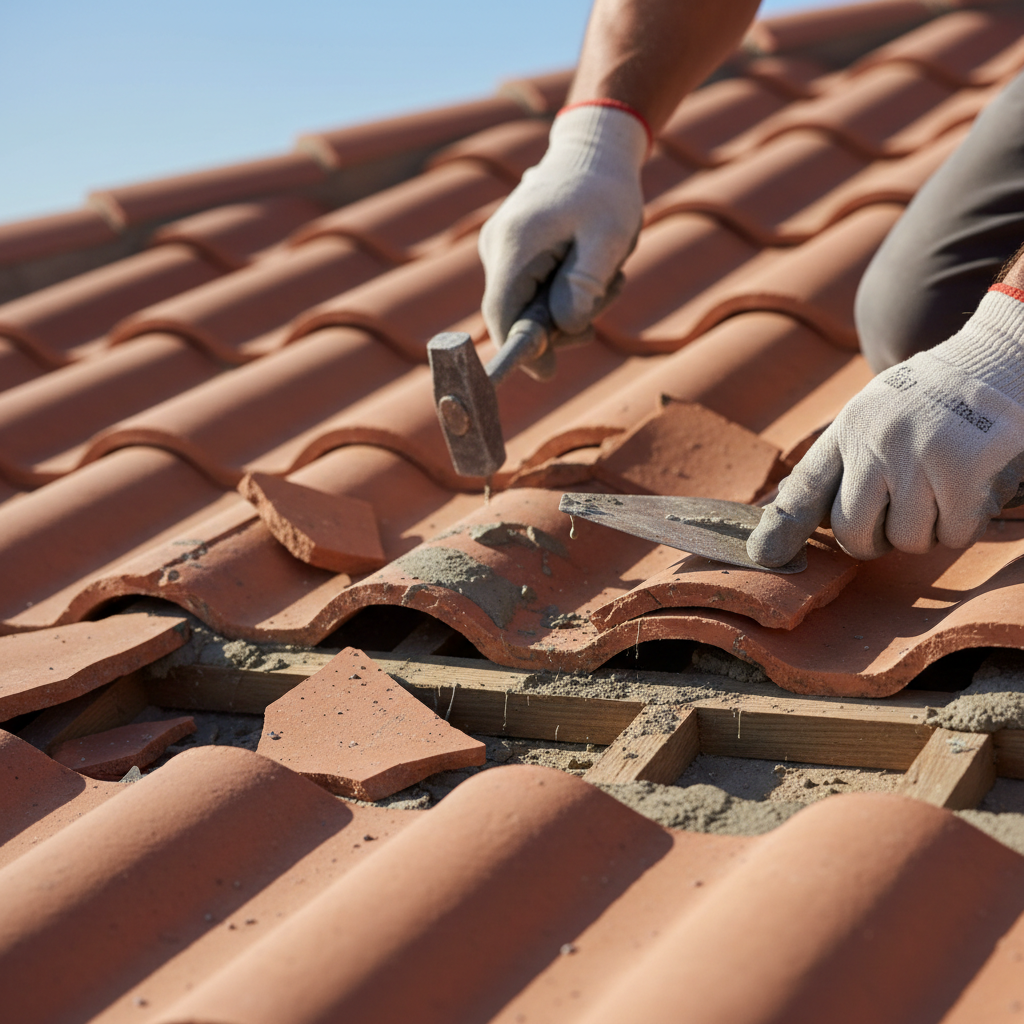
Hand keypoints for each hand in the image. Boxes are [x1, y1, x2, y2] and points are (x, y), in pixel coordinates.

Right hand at [478, 104, 647, 346]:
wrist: (594, 149)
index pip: (502, 315)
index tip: (549, 374)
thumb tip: (564, 329)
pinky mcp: (510, 252)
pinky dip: (562, 293)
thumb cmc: (606, 190)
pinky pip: (531, 291)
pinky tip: (591, 270)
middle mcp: (496, 247)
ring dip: (569, 307)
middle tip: (608, 301)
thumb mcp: (608, 237)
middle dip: (562, 325)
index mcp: (515, 244)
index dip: (522, 351)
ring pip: (527, 306)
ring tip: (610, 277)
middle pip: (516, 316)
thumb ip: (585, 284)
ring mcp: (499, 249)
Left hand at [748, 288, 1023, 564]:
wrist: (1000, 360)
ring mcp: (919, 456)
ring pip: (907, 540)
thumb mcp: (873, 416)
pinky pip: (953, 535)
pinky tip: (968, 488)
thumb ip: (840, 462)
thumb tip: (790, 512)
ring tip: (938, 488)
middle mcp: (876, 442)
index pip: (805, 488)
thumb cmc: (931, 402)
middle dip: (873, 540)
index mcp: (849, 430)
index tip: (764, 556)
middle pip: (852, 532)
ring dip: (926, 530)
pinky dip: (962, 525)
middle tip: (895, 517)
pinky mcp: (964, 471)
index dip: (781, 530)